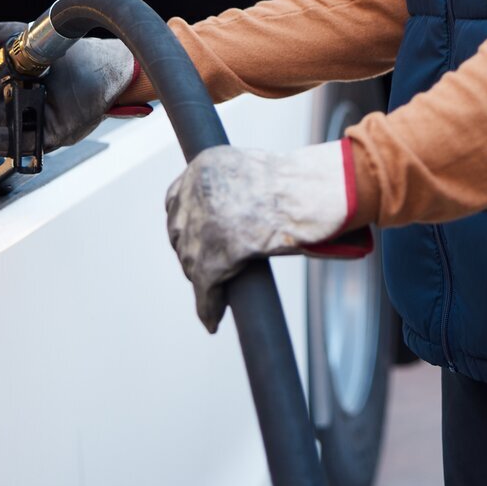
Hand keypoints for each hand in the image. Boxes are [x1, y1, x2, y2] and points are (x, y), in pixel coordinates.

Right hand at [0, 20, 143, 157]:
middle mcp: (24, 110)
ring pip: (3, 135)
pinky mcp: (52, 133)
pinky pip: (24, 143)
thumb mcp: (37, 42)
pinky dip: (1, 144)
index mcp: (16, 89)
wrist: (111, 66)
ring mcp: (37, 123)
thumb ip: (8, 36)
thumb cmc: (79, 56)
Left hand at [164, 141, 371, 332]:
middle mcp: (197, 191)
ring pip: (190, 262)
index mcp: (204, 165)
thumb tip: (225, 213)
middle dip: (190, 250)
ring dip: (200, 280)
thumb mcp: (251, 170)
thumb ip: (229, 186)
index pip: (175, 199)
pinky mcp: (216, 255)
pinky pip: (205, 289)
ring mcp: (203, 224)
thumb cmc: (296, 184)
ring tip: (213, 295)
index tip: (191, 235)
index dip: (184, 222)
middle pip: (179, 231)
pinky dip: (209, 307)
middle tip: (205, 265)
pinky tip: (213, 321)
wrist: (311, 194)